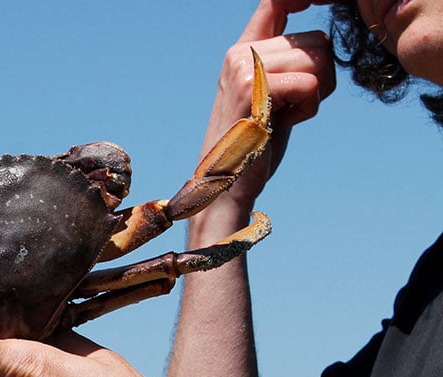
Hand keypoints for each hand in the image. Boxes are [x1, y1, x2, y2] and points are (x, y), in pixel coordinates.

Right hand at [201, 0, 336, 213]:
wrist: (226, 185)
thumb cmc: (255, 146)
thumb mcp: (272, 97)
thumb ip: (288, 66)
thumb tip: (322, 41)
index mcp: (243, 52)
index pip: (277, 1)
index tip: (319, 5)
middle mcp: (240, 53)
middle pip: (316, 38)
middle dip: (322, 74)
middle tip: (295, 106)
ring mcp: (243, 68)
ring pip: (318, 58)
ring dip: (316, 93)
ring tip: (287, 115)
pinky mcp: (251, 87)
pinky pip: (310, 83)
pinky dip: (308, 108)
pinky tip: (283, 123)